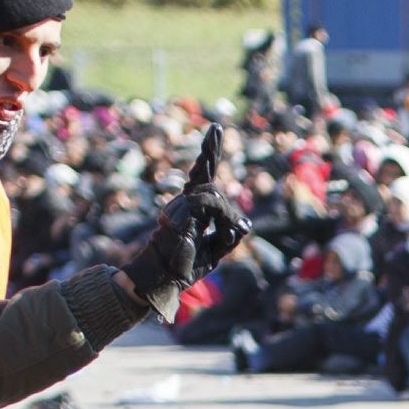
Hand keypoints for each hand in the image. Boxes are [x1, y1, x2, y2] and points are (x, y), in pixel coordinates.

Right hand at [120, 128, 246, 302]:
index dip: (208, 155)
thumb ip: (228, 237)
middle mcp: (184, 204)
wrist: (163, 279)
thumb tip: (245, 224)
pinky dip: (223, 218)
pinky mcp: (176, 215)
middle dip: (209, 151)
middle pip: (202, 173)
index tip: (215, 129)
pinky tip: (226, 233)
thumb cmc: (184, 266)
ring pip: (211, 193)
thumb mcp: (214, 252)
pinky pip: (206, 205)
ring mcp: (178, 208)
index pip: (203, 178)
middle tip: (216, 128)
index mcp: (193, 209)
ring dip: (228, 214)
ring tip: (231, 233)